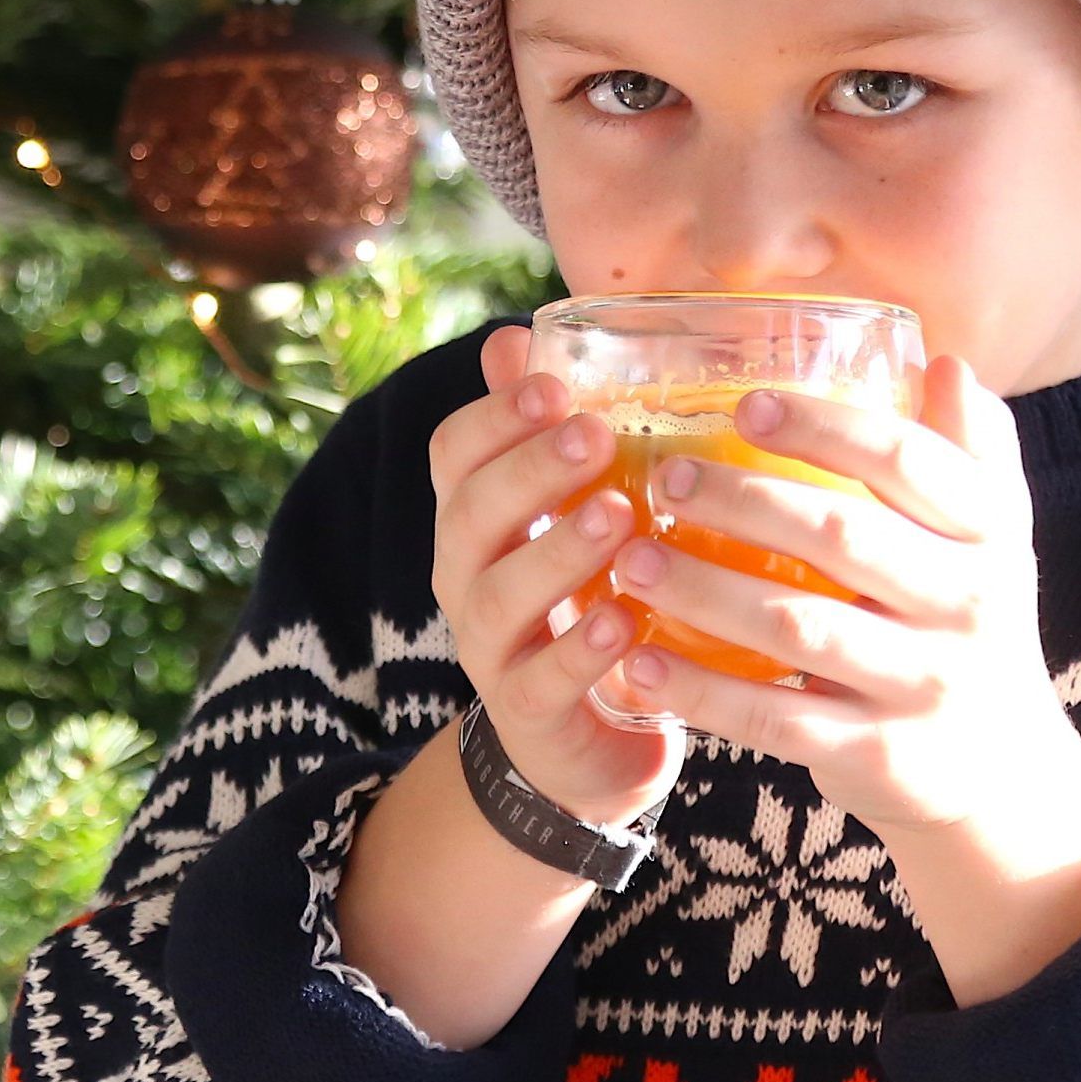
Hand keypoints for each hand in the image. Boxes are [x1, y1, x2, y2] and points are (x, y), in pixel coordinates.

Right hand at [424, 321, 682, 830]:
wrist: (583, 745)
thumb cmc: (583, 605)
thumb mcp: (566, 516)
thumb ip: (545, 434)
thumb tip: (520, 335)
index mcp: (474, 521)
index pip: (453, 454)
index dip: (495, 416)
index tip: (554, 385)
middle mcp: (466, 579)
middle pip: (469, 514)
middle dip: (529, 470)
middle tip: (596, 435)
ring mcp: (491, 651)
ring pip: (499, 596)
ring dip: (558, 552)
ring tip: (618, 516)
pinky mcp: (529, 717)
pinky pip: (542, 681)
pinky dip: (581, 650)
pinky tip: (627, 619)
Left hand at [597, 354, 1080, 994]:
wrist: (1005, 777)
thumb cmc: (970, 627)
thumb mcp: (995, 540)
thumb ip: (973, 452)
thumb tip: (941, 359)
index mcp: (989, 533)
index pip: (906, 460)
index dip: (823, 427)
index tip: (743, 406)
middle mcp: (968, 603)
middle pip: (842, 534)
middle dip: (743, 500)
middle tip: (664, 479)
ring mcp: (924, 684)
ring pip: (798, 627)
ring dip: (702, 591)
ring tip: (628, 563)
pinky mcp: (879, 755)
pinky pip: (776, 720)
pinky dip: (703, 693)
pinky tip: (641, 662)